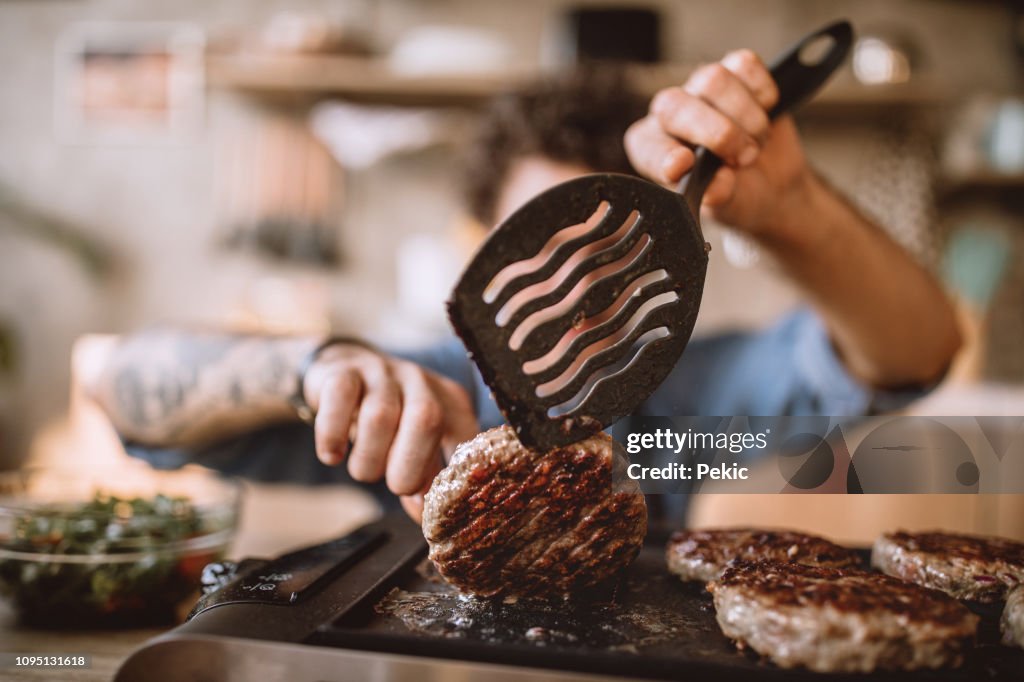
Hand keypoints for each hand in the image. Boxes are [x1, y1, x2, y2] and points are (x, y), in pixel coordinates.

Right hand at [303, 343, 478, 520]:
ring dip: (368, 458)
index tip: (433, 503)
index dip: (452, 475)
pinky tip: (332, 455)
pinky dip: (333, 434)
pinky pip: (339, 398)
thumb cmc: (387, 414)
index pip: (465, 435)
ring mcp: (383, 373)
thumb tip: (426, 516)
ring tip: (363, 471)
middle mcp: (420, 382)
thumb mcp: (413, 441)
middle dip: (410, 465)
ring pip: (380, 416)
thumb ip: (423, 476)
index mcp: (448, 401)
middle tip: (397, 487)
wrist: (345, 366)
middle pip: (426, 419)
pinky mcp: (344, 371)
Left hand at [625, 49, 816, 239]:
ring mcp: (701, 89)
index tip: (684, 165)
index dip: (663, 154)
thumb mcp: (728, 208)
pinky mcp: (735, 72)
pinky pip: (745, 64)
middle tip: (745, 159)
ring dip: (746, 117)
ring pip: (714, 80)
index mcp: (654, 153)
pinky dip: (763, 91)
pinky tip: (767, 112)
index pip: (646, 146)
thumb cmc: (738, 196)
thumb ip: (718, 196)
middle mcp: (670, 115)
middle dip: (718, 133)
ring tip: (756, 144)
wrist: (772, 185)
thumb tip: (719, 184)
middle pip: (676, 104)